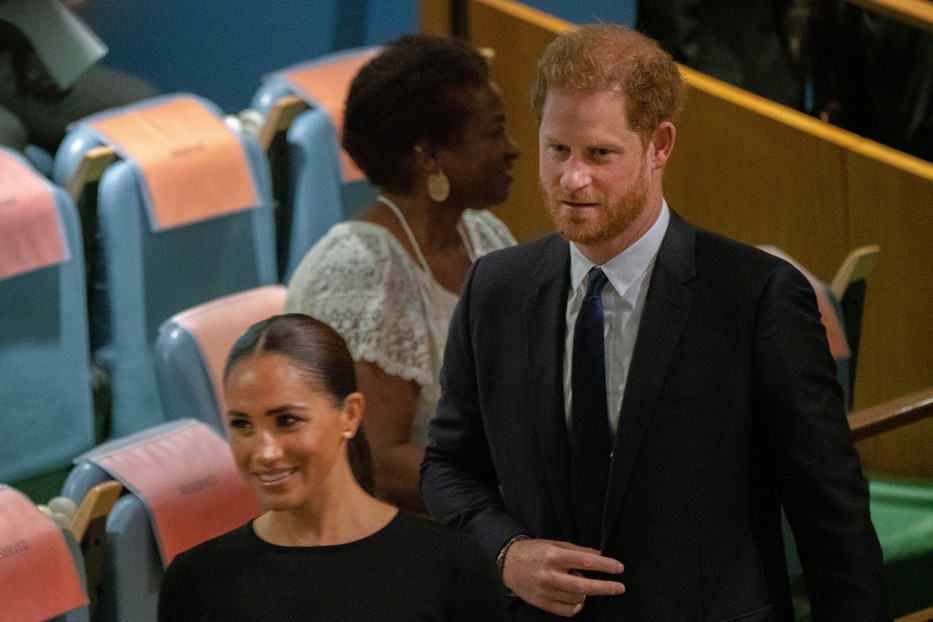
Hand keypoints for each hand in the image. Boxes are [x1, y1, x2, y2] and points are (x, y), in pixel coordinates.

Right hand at [502, 539, 624, 616]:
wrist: (508, 565)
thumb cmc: (534, 552)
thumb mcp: (554, 544)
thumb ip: (577, 551)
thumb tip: (600, 556)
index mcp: (553, 556)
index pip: (584, 561)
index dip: (603, 565)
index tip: (618, 567)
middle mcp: (549, 575)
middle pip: (583, 585)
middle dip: (604, 587)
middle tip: (620, 588)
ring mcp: (545, 591)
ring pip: (577, 598)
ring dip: (585, 592)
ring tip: (576, 581)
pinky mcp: (542, 603)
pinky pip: (568, 610)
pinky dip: (576, 604)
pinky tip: (574, 596)